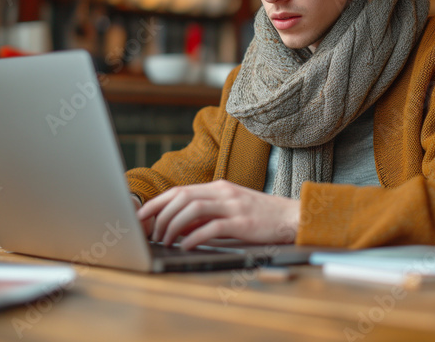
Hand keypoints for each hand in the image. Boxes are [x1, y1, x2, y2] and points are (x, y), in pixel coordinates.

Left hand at [136, 180, 300, 250]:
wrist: (292, 217)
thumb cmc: (261, 216)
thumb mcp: (230, 209)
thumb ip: (206, 214)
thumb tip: (178, 226)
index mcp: (219, 187)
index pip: (180, 190)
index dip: (157, 203)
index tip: (142, 216)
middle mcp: (223, 192)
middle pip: (182, 197)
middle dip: (160, 215)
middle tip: (149, 232)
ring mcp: (233, 206)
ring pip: (193, 210)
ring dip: (173, 226)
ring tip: (165, 241)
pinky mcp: (242, 223)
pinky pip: (211, 228)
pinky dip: (194, 237)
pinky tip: (186, 246)